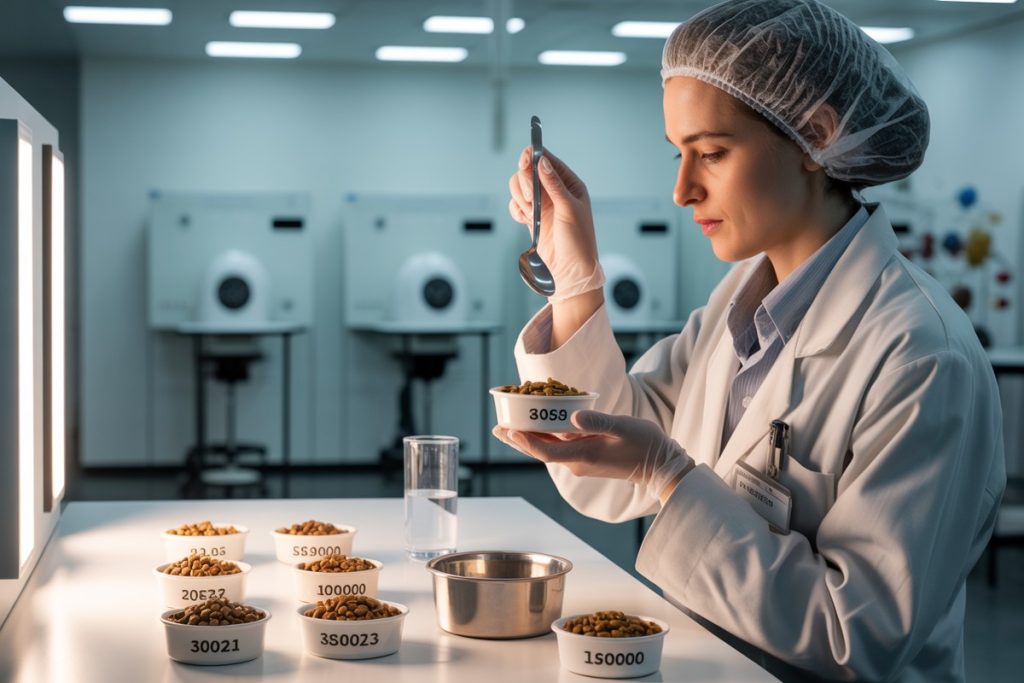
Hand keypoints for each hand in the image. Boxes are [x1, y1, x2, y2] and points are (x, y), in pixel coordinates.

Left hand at [493, 410, 693, 499]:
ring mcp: (581, 462)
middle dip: (518, 440)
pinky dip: (545, 438)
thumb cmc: (645, 444)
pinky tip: (539, 429)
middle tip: (497, 427)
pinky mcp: (587, 458)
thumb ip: (597, 422)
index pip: (544, 450)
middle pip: (540, 451)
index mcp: (582, 455)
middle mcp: (577, 462)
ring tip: (509, 428)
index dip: (523, 440)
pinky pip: (560, 448)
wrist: (661, 465)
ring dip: (529, 439)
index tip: (506, 429)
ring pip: (548, 450)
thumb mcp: (622, 427)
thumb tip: (572, 417)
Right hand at [508, 147, 604, 301]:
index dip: (535, 156)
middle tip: (531, 197)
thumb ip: (554, 184)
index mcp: (570, 185)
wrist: (570, 271)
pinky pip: (516, 205)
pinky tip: (526, 219)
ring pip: (520, 187)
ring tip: (531, 212)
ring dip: (520, 196)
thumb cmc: (578, 242)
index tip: (525, 157)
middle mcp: (555, 192)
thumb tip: (542, 161)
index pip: (549, 161)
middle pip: (528, 171)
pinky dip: (517, 210)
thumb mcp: (569, 209)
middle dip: (525, 181)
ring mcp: (542, 205)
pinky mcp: (532, 218)